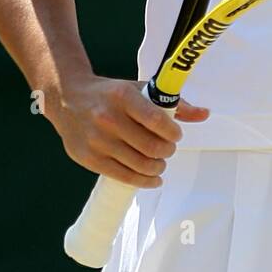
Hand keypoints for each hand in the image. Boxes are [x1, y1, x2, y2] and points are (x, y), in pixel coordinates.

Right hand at [45, 74, 209, 187]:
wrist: (66, 98)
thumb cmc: (111, 94)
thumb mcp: (139, 90)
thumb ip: (173, 103)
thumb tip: (205, 114)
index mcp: (123, 96)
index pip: (158, 121)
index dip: (174, 133)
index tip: (176, 134)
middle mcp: (108, 118)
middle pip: (152, 147)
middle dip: (167, 151)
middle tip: (168, 149)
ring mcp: (97, 140)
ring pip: (140, 165)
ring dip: (158, 167)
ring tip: (160, 162)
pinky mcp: (89, 158)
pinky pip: (124, 177)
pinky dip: (144, 181)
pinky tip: (153, 178)